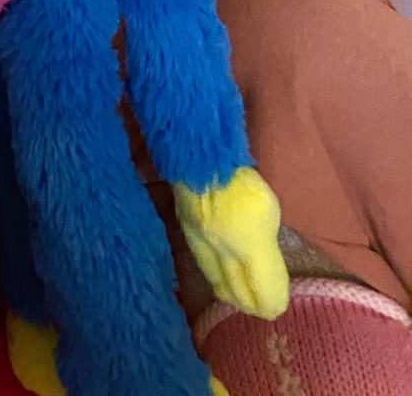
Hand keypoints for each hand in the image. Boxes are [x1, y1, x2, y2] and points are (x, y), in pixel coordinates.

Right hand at [174, 166, 288, 319]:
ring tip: (238, 301)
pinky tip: (215, 278)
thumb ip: (265, 238)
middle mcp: (223, 250)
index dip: (272, 302)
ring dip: (230, 294)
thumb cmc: (242, 177)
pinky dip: (213, 277)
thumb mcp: (267, 207)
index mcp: (249, 245)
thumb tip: (263, 257)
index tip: (277, 308)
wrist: (198, 152)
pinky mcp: (186, 229)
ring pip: (216, 281)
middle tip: (260, 311)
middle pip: (237, 292)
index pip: (264, 290)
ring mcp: (201, 241)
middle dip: (251, 305)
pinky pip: (203, 264)